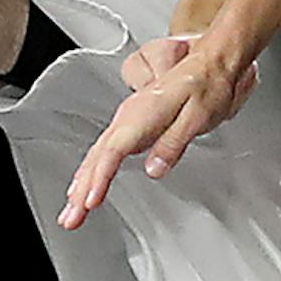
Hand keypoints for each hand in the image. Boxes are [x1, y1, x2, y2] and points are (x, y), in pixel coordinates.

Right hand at [60, 38, 255, 225]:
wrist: (210, 62)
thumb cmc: (207, 85)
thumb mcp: (198, 115)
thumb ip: (174, 143)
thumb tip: (155, 169)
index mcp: (143, 113)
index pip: (114, 150)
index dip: (99, 177)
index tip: (90, 200)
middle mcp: (130, 117)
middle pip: (97, 157)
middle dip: (80, 190)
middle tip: (70, 218)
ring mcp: (128, 122)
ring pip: (97, 156)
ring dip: (81, 185)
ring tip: (70, 212)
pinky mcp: (132, 127)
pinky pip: (104, 152)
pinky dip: (91, 172)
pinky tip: (84, 186)